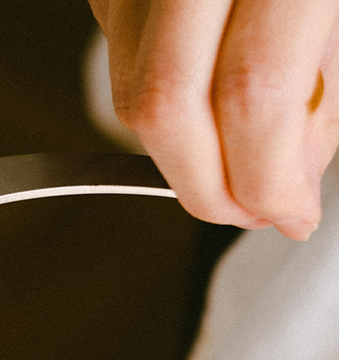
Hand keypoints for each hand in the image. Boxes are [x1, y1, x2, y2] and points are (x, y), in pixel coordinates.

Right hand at [89, 0, 338, 238]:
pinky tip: (210, 94)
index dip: (265, 176)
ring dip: (186, 152)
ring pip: (133, 94)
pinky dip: (168, 104)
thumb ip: (327, 85)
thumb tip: (291, 175)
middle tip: (248, 209)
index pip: (252, 91)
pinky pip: (124, 63)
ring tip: (241, 152)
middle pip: (163, 105)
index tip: (287, 212)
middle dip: (206, 184)